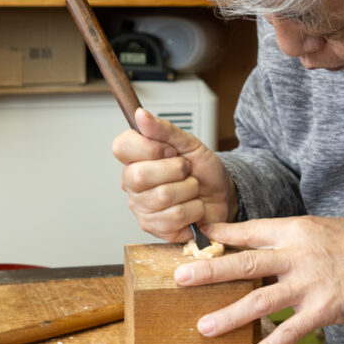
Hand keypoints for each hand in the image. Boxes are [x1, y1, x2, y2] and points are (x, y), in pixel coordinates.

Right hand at [112, 108, 235, 241]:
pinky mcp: (155, 228)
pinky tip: (192, 207)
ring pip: (162, 197)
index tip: (170, 150)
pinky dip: (193, 210)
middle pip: (140, 175)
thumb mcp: (189, 143)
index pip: (122, 147)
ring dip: (189, 190)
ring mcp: (141, 208)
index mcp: (135, 159)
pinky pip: (173, 218)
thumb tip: (140, 115)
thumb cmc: (203, 170)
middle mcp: (132, 185)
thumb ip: (164, 130)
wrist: (222, 195)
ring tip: (191, 190)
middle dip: (176, 170)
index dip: (150, 148)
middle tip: (185, 171)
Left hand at [174, 216, 343, 343]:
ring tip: (204, 327)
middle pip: (246, 264)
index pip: (251, 231)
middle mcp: (297, 257)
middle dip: (211, 271)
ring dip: (230, 315)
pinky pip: (288, 332)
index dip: (223, 234)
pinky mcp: (320, 312)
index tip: (198, 237)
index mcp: (294, 231)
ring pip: (261, 301)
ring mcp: (308, 286)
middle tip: (181, 278)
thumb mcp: (313, 228)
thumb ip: (280, 236)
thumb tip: (242, 243)